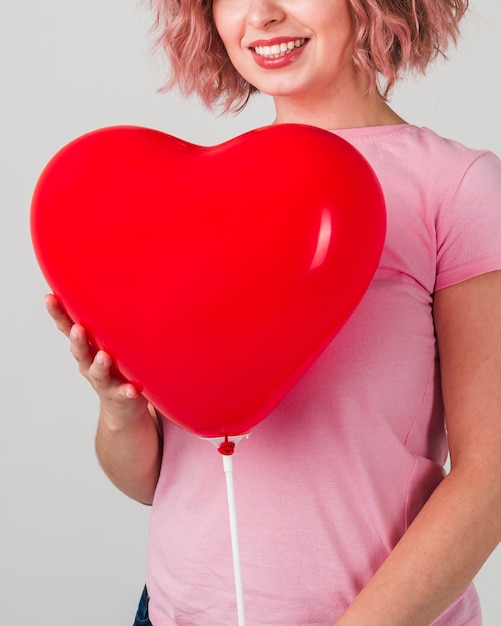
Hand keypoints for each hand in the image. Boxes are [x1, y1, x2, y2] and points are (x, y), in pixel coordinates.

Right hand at [44, 293, 148, 427]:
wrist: (121, 406)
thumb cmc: (115, 365)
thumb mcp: (107, 342)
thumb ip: (107, 321)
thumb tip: (112, 283)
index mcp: (86, 347)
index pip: (68, 328)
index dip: (58, 314)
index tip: (49, 298)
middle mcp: (90, 363)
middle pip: (80, 351)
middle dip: (78, 340)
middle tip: (78, 329)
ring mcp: (104, 381)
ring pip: (99, 373)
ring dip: (100, 364)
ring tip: (104, 357)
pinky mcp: (120, 396)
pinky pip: (123, 394)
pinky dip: (127, 391)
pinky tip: (133, 389)